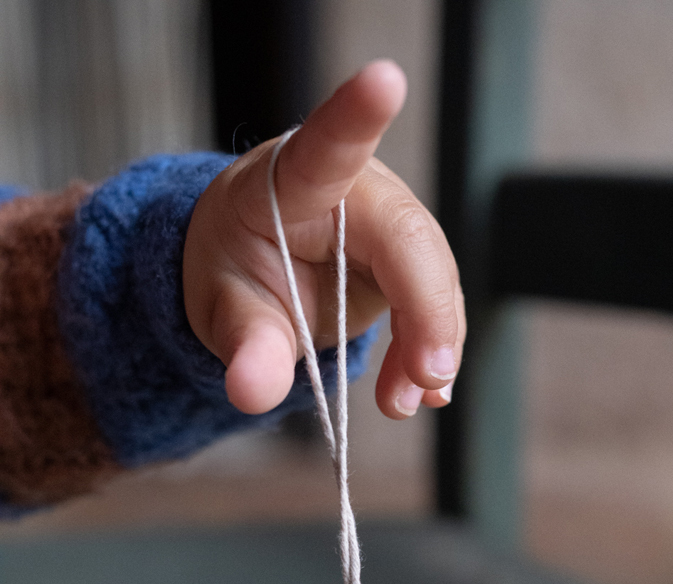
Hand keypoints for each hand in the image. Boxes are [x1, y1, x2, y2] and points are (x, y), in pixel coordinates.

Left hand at [183, 60, 464, 419]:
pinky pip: (436, 304)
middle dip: (427, 315)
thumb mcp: (225, 309)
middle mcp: (356, 189)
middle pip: (412, 239)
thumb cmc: (236, 268)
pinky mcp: (411, 260)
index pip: (326, 145)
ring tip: (401, 404)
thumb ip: (244, 346)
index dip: (356, 115)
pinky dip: (431, 353)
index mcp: (292, 181)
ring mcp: (391, 223)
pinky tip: (421, 392)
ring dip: (430, 347)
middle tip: (423, 382)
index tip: (384, 79)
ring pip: (436, 278)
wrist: (255, 271)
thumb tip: (253, 394)